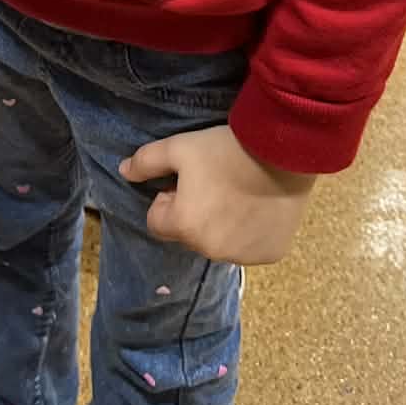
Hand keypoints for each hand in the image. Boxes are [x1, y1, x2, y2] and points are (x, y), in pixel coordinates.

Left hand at [120, 125, 315, 264]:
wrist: (282, 153)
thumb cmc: (224, 149)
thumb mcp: (178, 147)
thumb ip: (146, 162)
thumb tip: (124, 172)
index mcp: (184, 226)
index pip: (157, 222)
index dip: (168, 199)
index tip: (187, 181)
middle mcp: (211, 250)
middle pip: (188, 234)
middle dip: (193, 214)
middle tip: (214, 183)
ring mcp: (243, 257)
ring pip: (219, 243)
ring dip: (221, 225)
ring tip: (238, 192)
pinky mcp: (270, 255)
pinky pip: (249, 247)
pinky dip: (249, 232)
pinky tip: (259, 206)